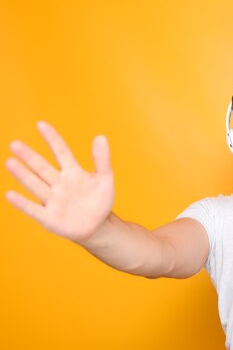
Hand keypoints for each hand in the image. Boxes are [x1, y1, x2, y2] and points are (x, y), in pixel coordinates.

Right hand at [5, 122, 113, 241]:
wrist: (98, 226)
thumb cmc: (99, 200)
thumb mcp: (105, 179)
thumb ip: (102, 159)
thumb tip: (101, 136)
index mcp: (72, 172)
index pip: (60, 152)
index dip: (52, 139)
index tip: (41, 124)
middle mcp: (58, 183)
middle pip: (42, 167)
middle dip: (29, 157)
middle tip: (15, 144)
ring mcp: (52, 200)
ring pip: (36, 185)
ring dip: (23, 175)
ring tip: (10, 162)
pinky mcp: (48, 217)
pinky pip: (33, 209)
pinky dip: (22, 203)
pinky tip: (10, 194)